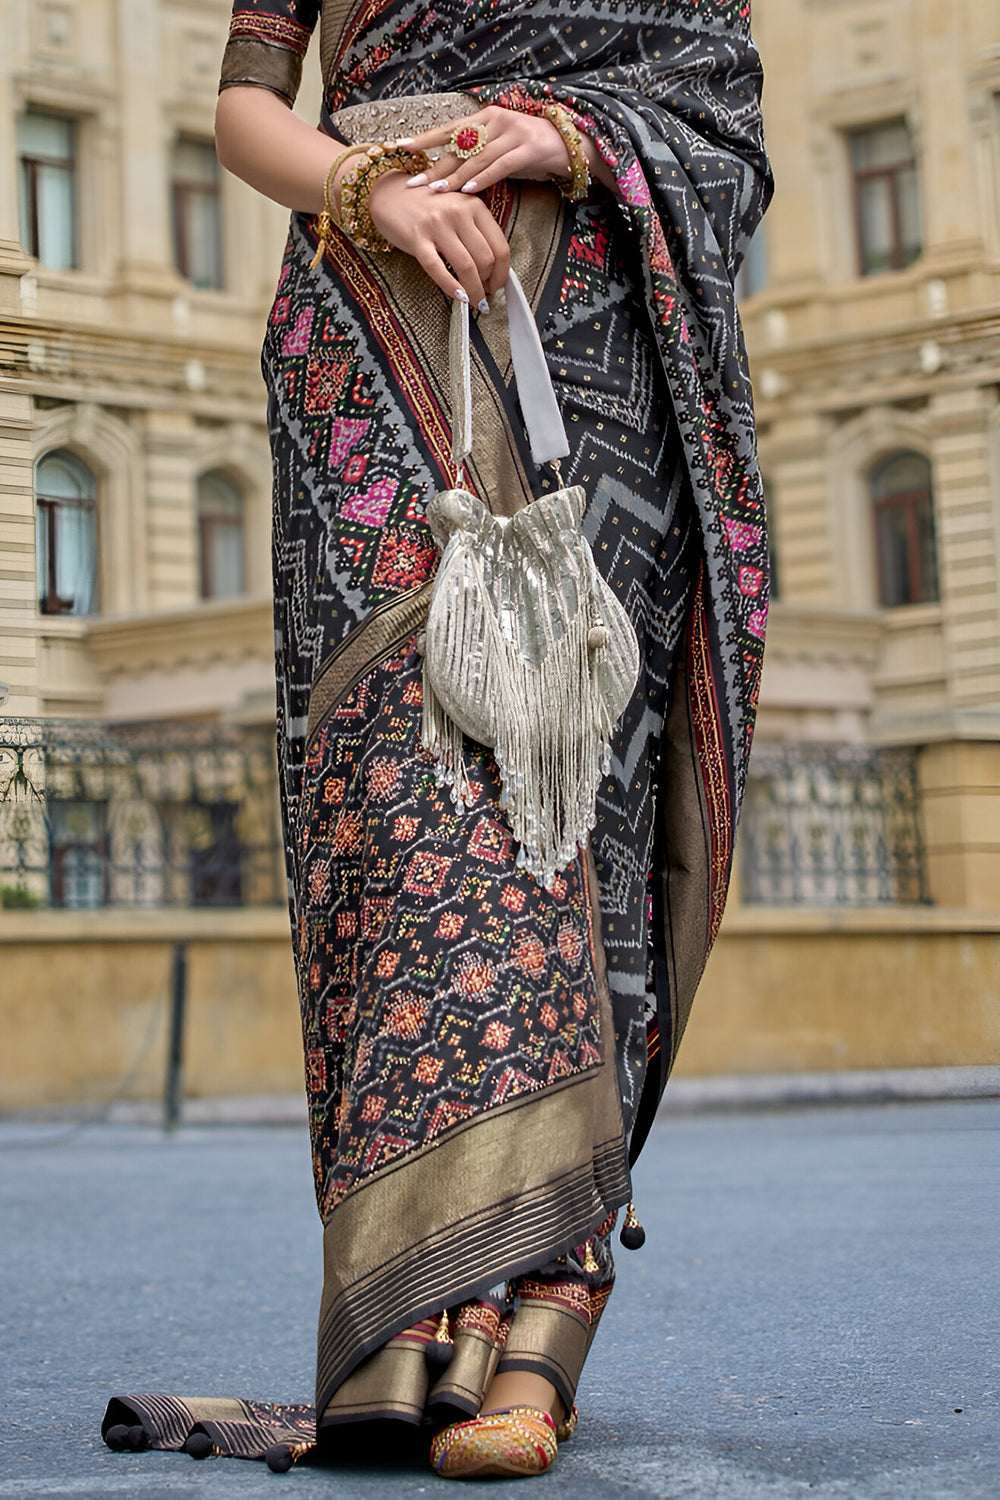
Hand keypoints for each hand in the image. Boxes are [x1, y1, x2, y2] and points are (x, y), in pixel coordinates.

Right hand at [366, 170, 510, 307]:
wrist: (390, 195)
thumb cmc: (427, 208)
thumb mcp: (458, 211)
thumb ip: (476, 233)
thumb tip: (493, 269)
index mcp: (474, 206)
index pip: (500, 246)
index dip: (502, 273)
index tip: (497, 286)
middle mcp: (458, 212)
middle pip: (486, 259)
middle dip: (488, 284)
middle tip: (483, 296)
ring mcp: (437, 225)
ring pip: (466, 267)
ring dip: (474, 291)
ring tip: (474, 302)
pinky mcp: (417, 238)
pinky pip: (438, 269)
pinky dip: (451, 288)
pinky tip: (458, 297)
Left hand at [398, 105, 571, 195]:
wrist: (566, 145)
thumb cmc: (528, 151)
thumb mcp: (499, 148)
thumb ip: (476, 156)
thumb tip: (446, 173)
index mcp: (485, 117)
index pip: (449, 128)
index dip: (424, 139)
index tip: (400, 148)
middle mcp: (496, 120)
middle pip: (459, 146)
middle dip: (435, 166)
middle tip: (414, 183)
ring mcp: (512, 131)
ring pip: (477, 157)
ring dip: (456, 176)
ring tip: (438, 191)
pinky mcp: (528, 147)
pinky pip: (500, 165)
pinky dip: (483, 178)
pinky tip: (468, 191)